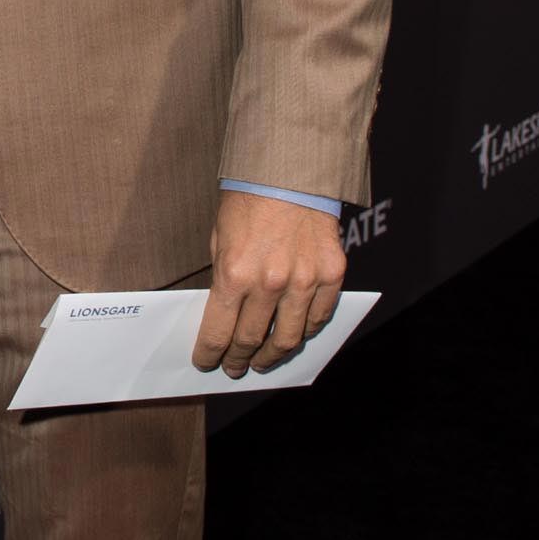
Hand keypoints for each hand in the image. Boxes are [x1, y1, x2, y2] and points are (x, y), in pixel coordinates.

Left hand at [191, 191, 345, 379]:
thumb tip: (224, 315)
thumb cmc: (249, 201)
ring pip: (289, 338)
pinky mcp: (332, 273)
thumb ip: (224, 279)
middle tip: (234, 368)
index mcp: (234, 273)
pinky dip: (306, 332)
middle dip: (238, 359)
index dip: (209, 354)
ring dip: (273, 356)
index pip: (218, 332)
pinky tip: (295, 336)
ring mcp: (304, 280)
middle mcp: (269, 282)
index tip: (206, 363)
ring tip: (263, 362)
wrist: (290, 171)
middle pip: (252, 340)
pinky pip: (320, 317)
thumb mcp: (220, 240)